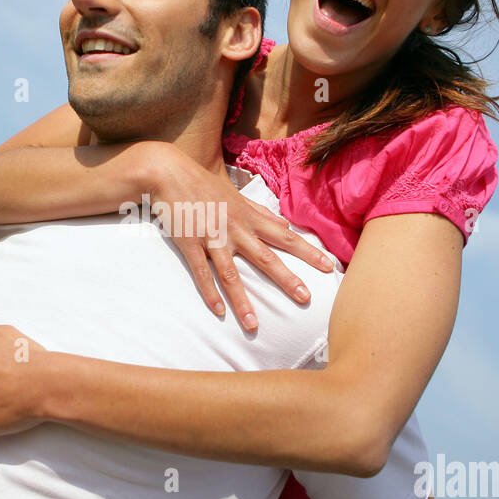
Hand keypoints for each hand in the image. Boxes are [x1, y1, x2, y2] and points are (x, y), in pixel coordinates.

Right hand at [146, 144, 335, 330]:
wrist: (169, 173)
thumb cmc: (204, 184)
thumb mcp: (237, 195)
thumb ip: (262, 212)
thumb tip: (287, 225)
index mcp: (249, 217)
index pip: (285, 237)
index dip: (308, 252)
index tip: (329, 267)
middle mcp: (235, 229)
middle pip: (266, 257)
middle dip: (287, 279)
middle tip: (306, 299)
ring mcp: (212, 237)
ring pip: (231, 274)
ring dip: (242, 301)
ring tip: (254, 325)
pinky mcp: (190, 243)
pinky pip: (201, 272)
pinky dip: (210, 293)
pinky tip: (219, 312)